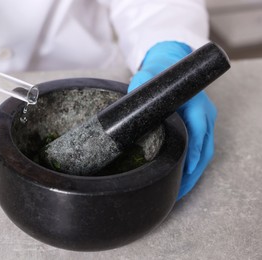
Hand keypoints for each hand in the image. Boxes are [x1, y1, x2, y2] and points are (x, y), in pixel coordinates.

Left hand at [129, 41, 216, 199]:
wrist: (167, 65)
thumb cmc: (157, 73)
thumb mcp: (146, 76)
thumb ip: (139, 84)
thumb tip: (130, 97)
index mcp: (194, 103)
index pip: (197, 129)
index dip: (192, 151)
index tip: (186, 168)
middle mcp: (204, 114)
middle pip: (204, 148)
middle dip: (192, 172)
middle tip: (177, 191)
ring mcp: (204, 122)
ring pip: (204, 153)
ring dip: (193, 174)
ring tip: (178, 192)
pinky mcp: (199, 129)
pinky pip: (199, 151)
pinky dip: (191, 166)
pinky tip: (180, 179)